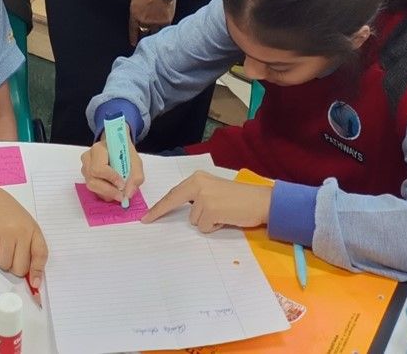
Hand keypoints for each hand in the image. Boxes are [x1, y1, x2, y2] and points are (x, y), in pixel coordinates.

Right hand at [0, 179, 49, 284]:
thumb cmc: (4, 210)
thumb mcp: (22, 222)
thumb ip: (27, 243)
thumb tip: (29, 273)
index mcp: (32, 227)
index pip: (40, 254)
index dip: (37, 271)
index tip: (34, 283)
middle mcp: (21, 231)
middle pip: (20, 267)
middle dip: (14, 267)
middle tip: (9, 254)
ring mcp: (5, 233)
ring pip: (5, 265)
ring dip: (1, 261)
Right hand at [80, 131, 144, 203]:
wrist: (117, 147)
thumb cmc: (125, 153)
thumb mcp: (136, 162)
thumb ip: (136, 177)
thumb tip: (128, 194)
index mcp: (99, 149)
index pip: (99, 168)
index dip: (110, 178)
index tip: (122, 185)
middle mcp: (88, 158)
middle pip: (92, 180)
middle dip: (108, 191)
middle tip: (121, 196)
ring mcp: (85, 168)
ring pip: (92, 186)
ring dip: (107, 193)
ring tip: (118, 192)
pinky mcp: (86, 176)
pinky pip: (93, 189)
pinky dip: (104, 193)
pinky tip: (113, 189)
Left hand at [129, 0, 175, 46]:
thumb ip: (136, 6)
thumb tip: (138, 9)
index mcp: (135, 15)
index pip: (133, 30)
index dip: (133, 37)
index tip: (133, 43)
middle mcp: (144, 21)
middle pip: (143, 33)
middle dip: (143, 38)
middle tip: (144, 43)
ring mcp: (155, 22)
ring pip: (154, 33)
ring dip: (153, 35)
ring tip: (155, 39)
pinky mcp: (166, 21)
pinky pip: (164, 29)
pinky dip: (164, 31)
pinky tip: (165, 34)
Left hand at [142, 171, 271, 233]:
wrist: (260, 201)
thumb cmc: (239, 198)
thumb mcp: (214, 191)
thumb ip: (198, 196)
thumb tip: (183, 211)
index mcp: (198, 178)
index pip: (174, 193)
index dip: (159, 206)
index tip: (146, 216)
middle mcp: (198, 185)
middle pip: (174, 202)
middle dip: (162, 212)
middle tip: (147, 220)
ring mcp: (204, 198)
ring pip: (194, 221)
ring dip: (206, 221)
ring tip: (222, 213)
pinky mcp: (211, 210)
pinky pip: (204, 227)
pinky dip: (214, 227)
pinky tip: (226, 218)